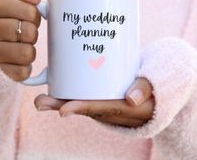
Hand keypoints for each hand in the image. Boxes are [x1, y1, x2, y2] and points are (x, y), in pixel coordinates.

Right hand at [0, 0, 41, 80]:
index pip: (31, 12)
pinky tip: (13, 59)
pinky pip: (22, 72)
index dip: (34, 16)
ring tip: (16, 45)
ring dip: (27, 50)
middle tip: (20, 32)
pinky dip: (23, 67)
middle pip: (30, 33)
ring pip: (28, 54)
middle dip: (30, 33)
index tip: (25, 17)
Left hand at [34, 77, 154, 126]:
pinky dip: (73, 93)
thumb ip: (145, 89)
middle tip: (39, 102)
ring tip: (41, 97)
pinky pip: (86, 96)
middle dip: (60, 105)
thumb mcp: (154, 88)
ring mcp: (105, 102)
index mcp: (122, 108)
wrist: (156, 98)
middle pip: (83, 107)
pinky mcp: (103, 96)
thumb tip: (131, 100)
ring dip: (62, 100)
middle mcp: (109, 108)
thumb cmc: (155, 91)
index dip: (80, 108)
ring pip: (81, 102)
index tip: (62, 111)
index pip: (98, 108)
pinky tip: (61, 84)